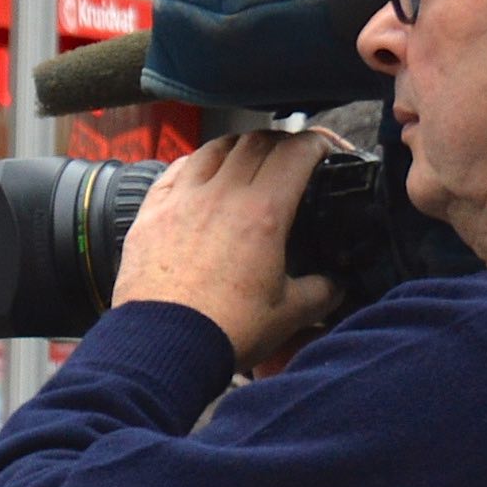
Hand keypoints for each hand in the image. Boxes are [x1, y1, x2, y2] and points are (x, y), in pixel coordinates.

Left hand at [109, 129, 340, 370]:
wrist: (162, 345)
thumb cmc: (224, 329)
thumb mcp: (290, 314)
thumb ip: (322, 291)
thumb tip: (337, 284)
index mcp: (262, 212)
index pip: (296, 151)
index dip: (320, 141)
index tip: (330, 149)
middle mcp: (219, 195)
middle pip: (257, 142)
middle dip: (284, 142)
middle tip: (296, 157)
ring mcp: (180, 201)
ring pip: (214, 148)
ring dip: (240, 146)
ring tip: (252, 160)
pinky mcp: (149, 214)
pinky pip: (174, 170)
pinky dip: (195, 163)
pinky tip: (202, 174)